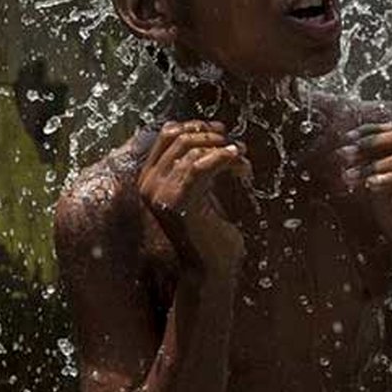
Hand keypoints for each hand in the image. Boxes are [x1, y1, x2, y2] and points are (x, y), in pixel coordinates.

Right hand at [138, 120, 251, 277]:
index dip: (196, 125)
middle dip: (213, 136)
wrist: (211, 266)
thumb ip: (199, 162)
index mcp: (150, 177)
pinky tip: (239, 161)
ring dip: (223, 149)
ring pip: (192, 150)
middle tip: (237, 146)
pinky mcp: (177, 203)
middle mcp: (148, 184)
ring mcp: (159, 194)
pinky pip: (201, 167)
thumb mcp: (202, 187)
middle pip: (180, 138)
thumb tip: (215, 129)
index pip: (167, 134)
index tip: (221, 130)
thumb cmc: (210, 229)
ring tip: (242, 158)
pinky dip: (223, 159)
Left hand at [337, 122, 391, 275]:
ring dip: (373, 166)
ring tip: (351, 175)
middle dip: (367, 145)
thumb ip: (368, 173)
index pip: (391, 132)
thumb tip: (345, 156)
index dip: (367, 132)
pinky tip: (371, 185)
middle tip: (344, 155)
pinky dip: (390, 180)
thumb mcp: (379, 193)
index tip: (344, 139)